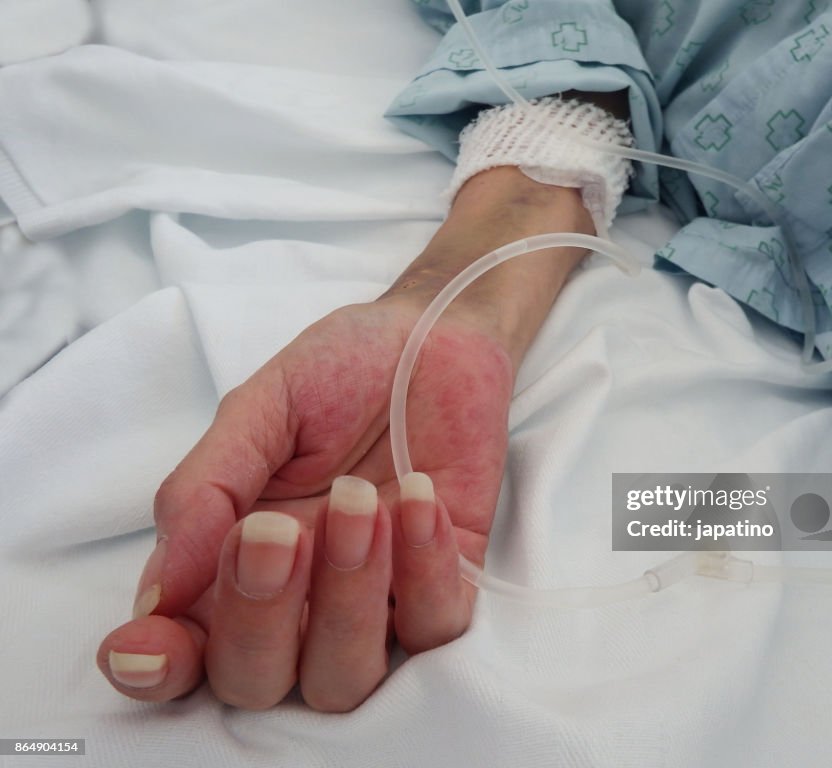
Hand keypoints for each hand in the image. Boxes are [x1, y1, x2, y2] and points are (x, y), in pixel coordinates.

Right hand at [95, 166, 595, 710]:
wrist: (433, 339)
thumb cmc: (340, 372)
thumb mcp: (259, 410)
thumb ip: (207, 489)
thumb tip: (161, 589)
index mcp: (233, 565)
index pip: (186, 651)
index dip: (161, 666)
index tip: (148, 644)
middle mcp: (300, 602)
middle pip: (256, 680)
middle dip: (256, 619)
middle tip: (274, 532)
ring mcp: (375, 603)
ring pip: (344, 677)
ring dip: (346, 598)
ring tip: (359, 499)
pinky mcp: (446, 587)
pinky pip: (433, 627)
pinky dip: (424, 570)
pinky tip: (417, 495)